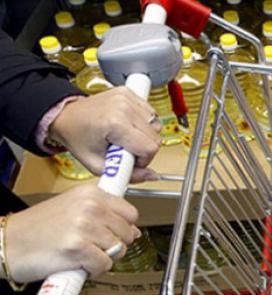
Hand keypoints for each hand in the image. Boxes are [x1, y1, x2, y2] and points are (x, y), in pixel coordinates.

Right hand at [5, 185, 139, 281]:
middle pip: (127, 234)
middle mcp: (90, 206)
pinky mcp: (78, 247)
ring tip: (80, 253)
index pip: (130, 213)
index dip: (122, 228)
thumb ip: (102, 216)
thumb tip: (133, 231)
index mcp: (90, 193)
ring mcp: (84, 225)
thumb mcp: (71, 209)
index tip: (110, 233)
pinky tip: (76, 263)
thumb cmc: (36, 230)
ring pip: (118, 251)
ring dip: (101, 258)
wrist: (7, 243)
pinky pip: (104, 265)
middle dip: (113, 245)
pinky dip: (92, 270)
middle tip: (90, 246)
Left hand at [48, 87, 162, 181]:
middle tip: (126, 150)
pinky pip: (150, 113)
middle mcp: (123, 106)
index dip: (143, 160)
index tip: (129, 160)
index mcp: (115, 123)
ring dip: (145, 135)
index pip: (150, 148)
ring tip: (126, 137)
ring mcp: (127, 97)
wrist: (66, 116)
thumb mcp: (97, 164)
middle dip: (144, 148)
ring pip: (156, 125)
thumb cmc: (78, 138)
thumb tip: (152, 175)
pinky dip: (143, 123)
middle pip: (156, 136)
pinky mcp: (129, 93)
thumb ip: (128, 175)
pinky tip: (128, 126)